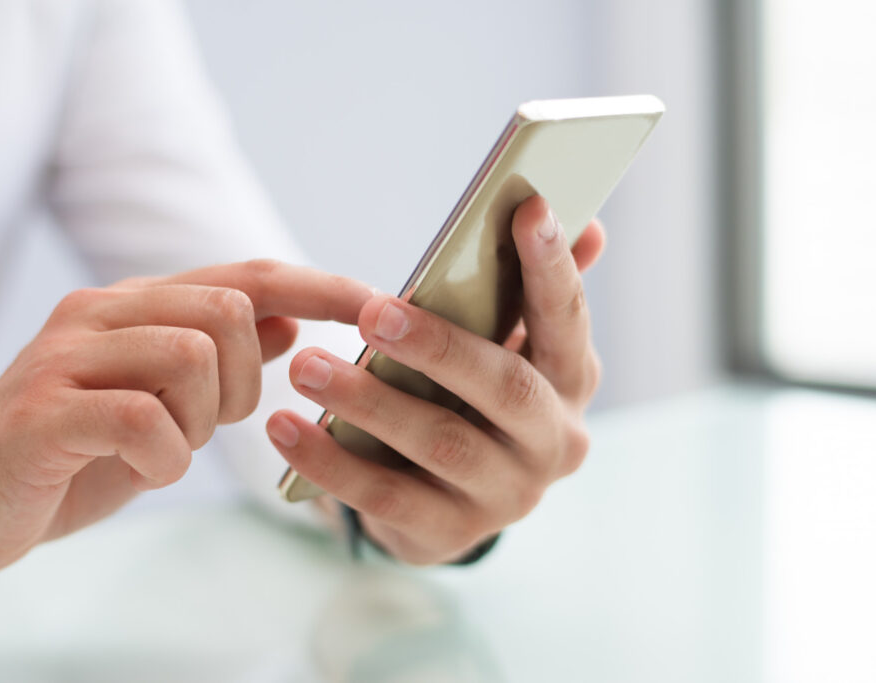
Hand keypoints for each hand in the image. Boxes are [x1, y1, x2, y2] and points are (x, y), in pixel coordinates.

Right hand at [0, 260, 370, 584]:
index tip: (380, 305)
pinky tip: (139, 472)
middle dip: (243, 383)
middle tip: (201, 425)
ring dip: (199, 421)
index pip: (247, 274)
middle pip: (230, 309)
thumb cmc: (68, 456)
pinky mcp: (45, 408)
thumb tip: (287, 318)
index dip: (320, 285)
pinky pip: (145, 419)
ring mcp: (69, 354)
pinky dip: (162, 459)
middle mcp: (104, 312)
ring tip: (161, 448)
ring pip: (193, 354)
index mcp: (137, 306)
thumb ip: (217, 356)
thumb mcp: (158, 403)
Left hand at [266, 196, 604, 563]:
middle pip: (505, 388)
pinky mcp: (449, 534)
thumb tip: (590, 224)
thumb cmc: (471, 399)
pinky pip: (385, 497)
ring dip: (368, 401)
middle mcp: (553, 442)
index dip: (552, 267)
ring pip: (440, 442)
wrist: (449, 501)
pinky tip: (284, 428)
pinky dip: (330, 461)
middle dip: (438, 347)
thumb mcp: (504, 349)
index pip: (567, 320)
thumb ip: (533, 294)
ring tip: (306, 366)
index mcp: (570, 383)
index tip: (528, 208)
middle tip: (372, 312)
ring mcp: (506, 496)